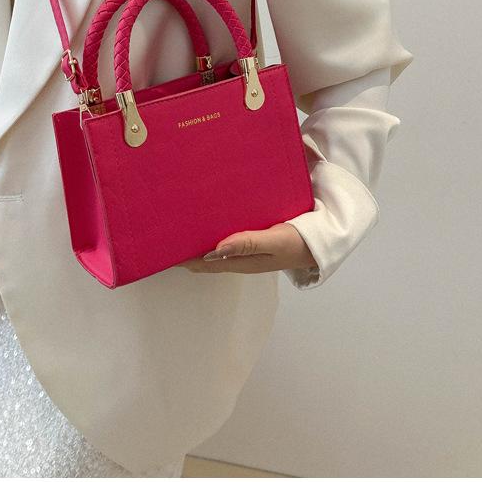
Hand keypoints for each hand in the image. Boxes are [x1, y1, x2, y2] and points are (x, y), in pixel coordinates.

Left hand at [176, 222, 317, 274]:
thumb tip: (215, 248)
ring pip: (212, 246)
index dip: (180, 257)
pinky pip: (225, 238)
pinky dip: (211, 231)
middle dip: (183, 246)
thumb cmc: (298, 242)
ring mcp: (244, 249)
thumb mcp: (274, 241)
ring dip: (196, 238)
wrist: (321, 242)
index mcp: (241, 261)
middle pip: (202, 255)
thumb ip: (247, 243)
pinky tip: (205, 219)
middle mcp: (238, 257)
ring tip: (176, 224)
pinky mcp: (251, 240)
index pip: (201, 262)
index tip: (160, 247)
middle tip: (162, 231)